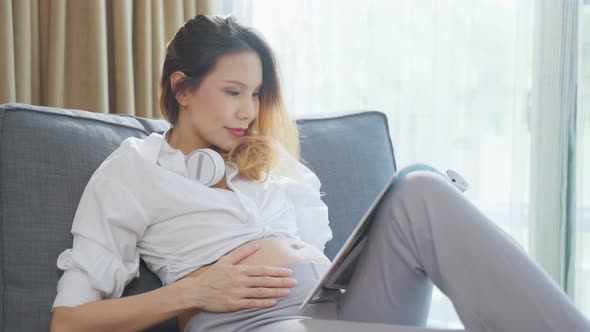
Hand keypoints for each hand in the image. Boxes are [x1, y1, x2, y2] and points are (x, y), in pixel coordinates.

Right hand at [181, 243, 297, 311]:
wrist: (197, 291)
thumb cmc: (212, 276)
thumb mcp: (226, 260)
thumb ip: (241, 253)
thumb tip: (256, 245)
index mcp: (240, 270)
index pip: (263, 270)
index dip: (277, 271)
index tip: (288, 272)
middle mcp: (240, 281)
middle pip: (265, 281)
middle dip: (281, 281)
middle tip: (294, 282)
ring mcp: (238, 293)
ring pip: (260, 292)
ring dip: (275, 292)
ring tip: (287, 292)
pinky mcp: (234, 304)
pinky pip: (251, 303)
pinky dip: (263, 303)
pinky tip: (273, 302)